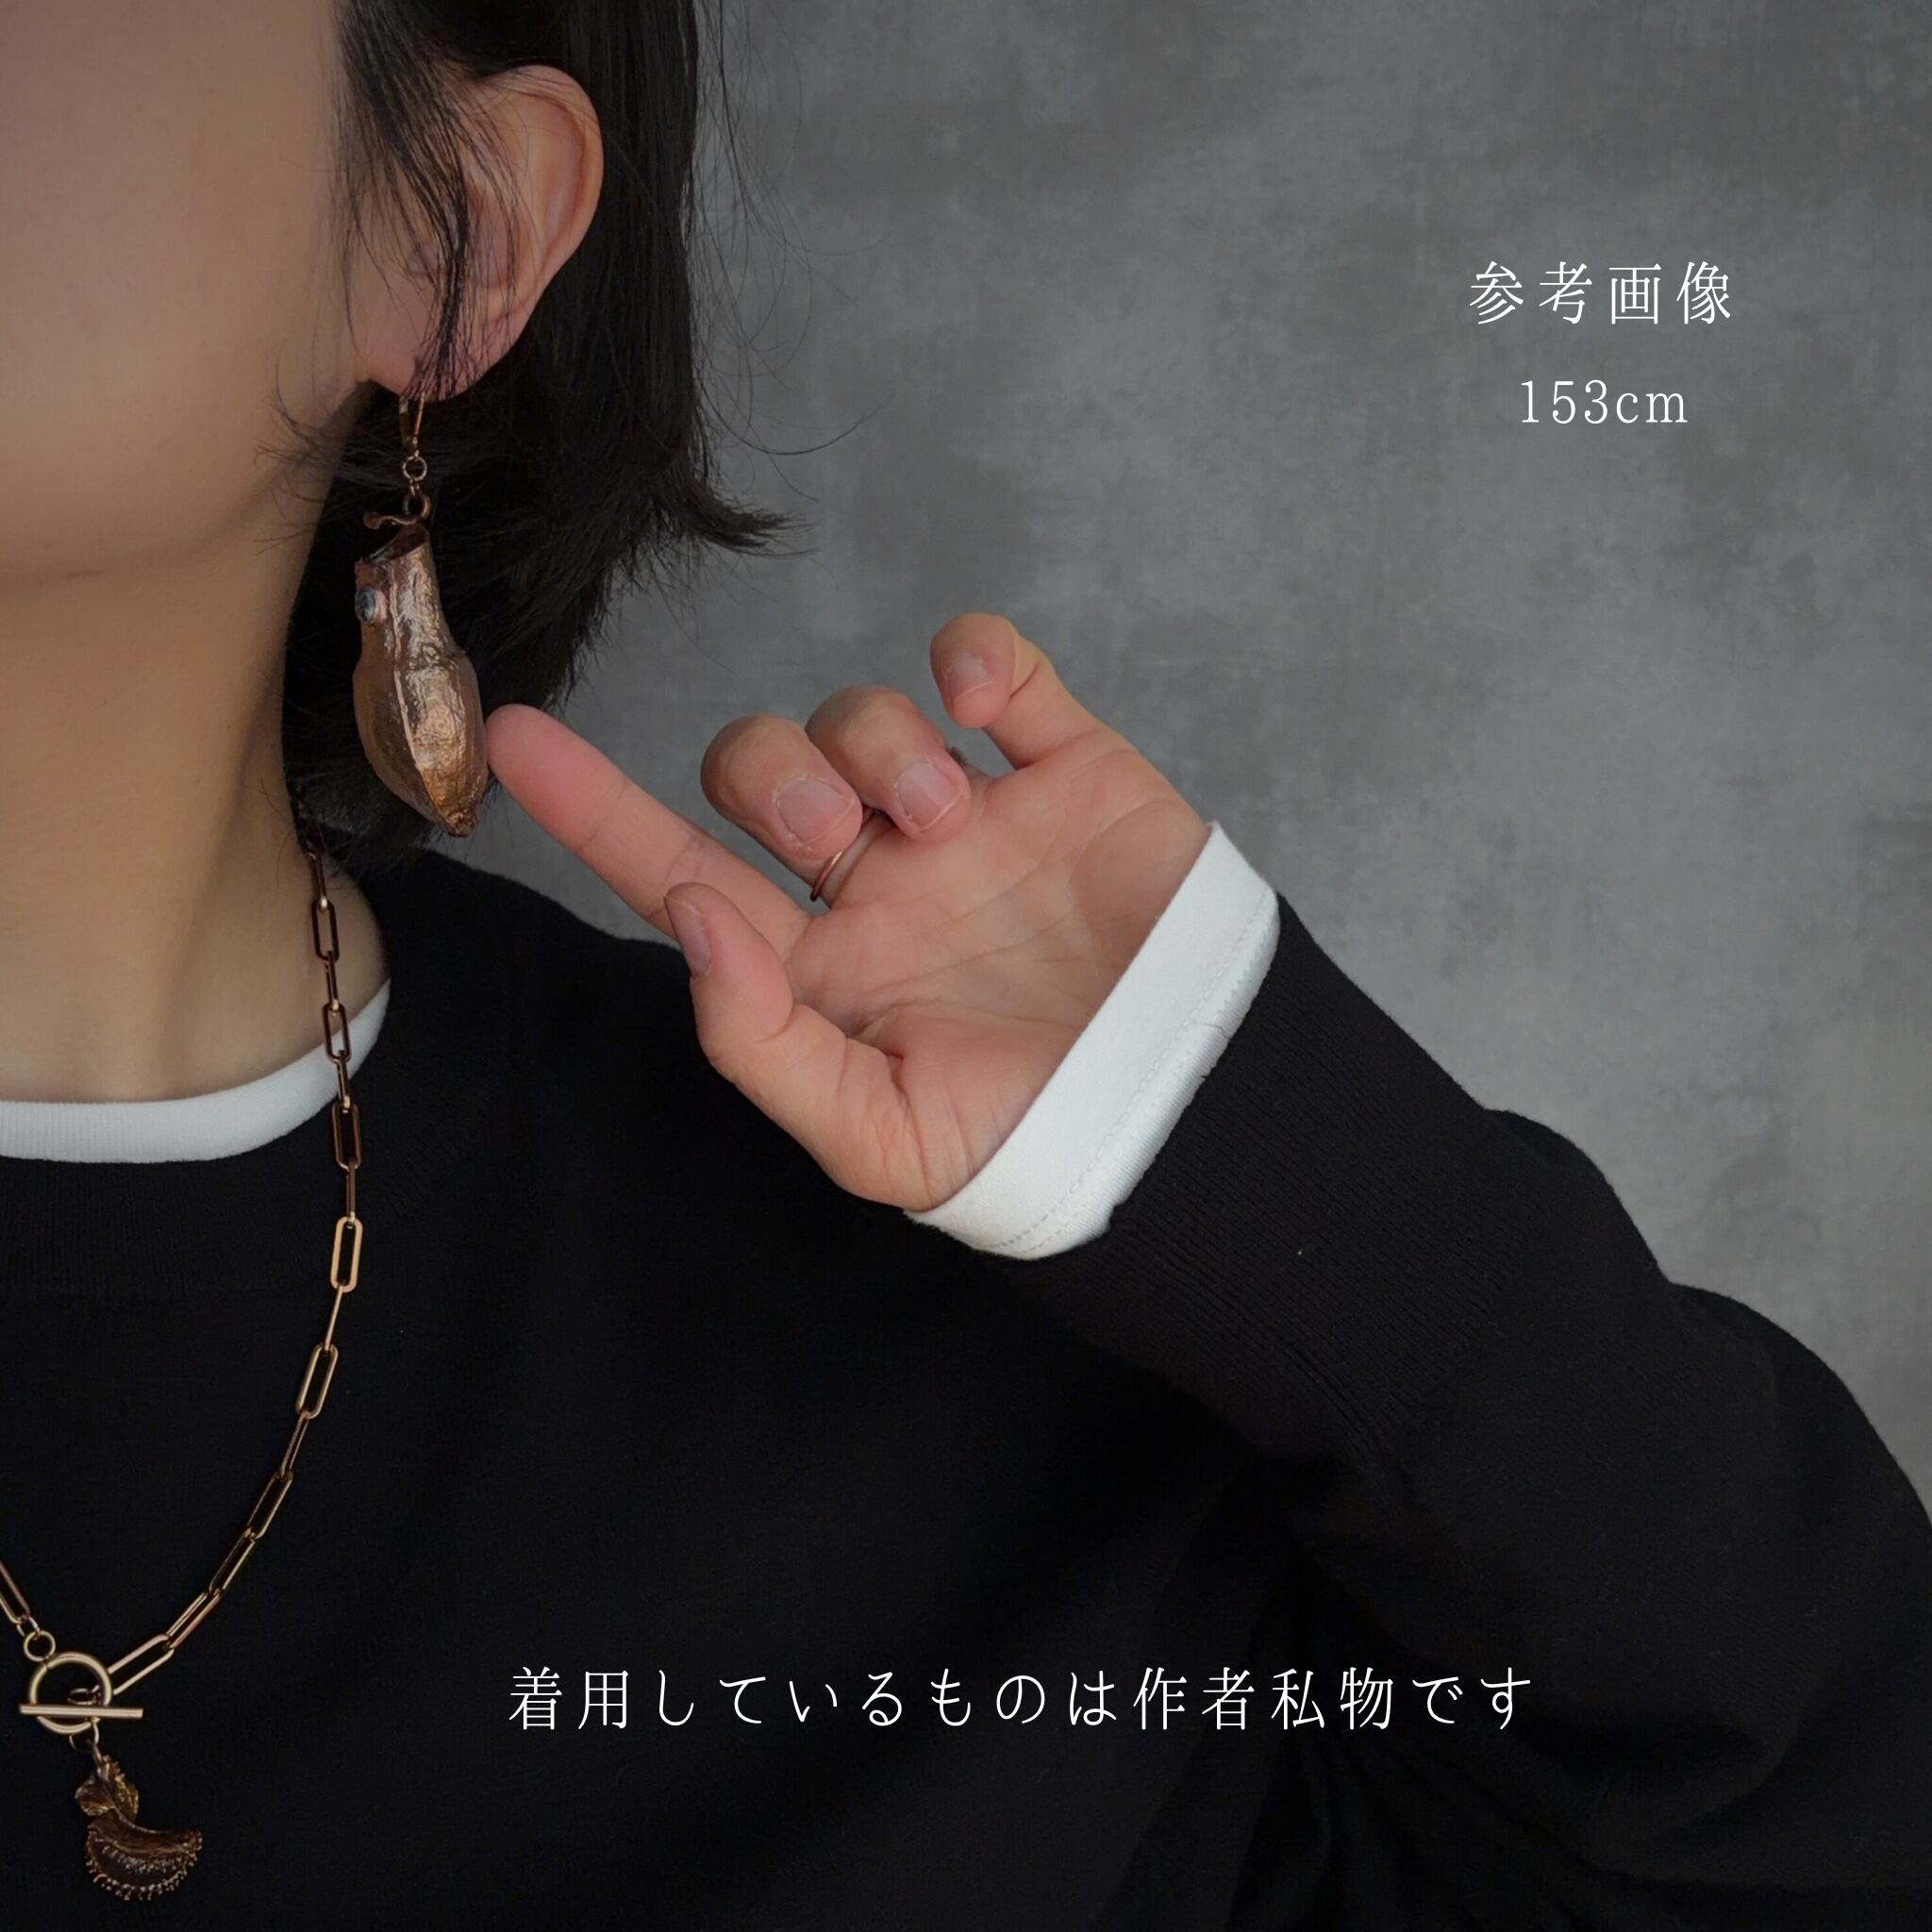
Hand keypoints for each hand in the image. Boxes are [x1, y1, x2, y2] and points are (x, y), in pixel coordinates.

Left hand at [483, 612, 1208, 1209]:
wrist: (1194, 1117)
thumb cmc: (1033, 1142)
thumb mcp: (875, 1136)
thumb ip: (761, 1039)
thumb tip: (689, 915)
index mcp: (819, 963)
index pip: (675, 869)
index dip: (589, 806)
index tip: (504, 737)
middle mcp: (879, 880)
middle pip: (760, 766)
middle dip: (772, 778)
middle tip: (838, 840)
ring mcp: (972, 818)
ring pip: (866, 712)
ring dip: (879, 744)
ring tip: (948, 822)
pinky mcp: (1067, 771)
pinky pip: (999, 667)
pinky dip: (975, 658)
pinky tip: (985, 708)